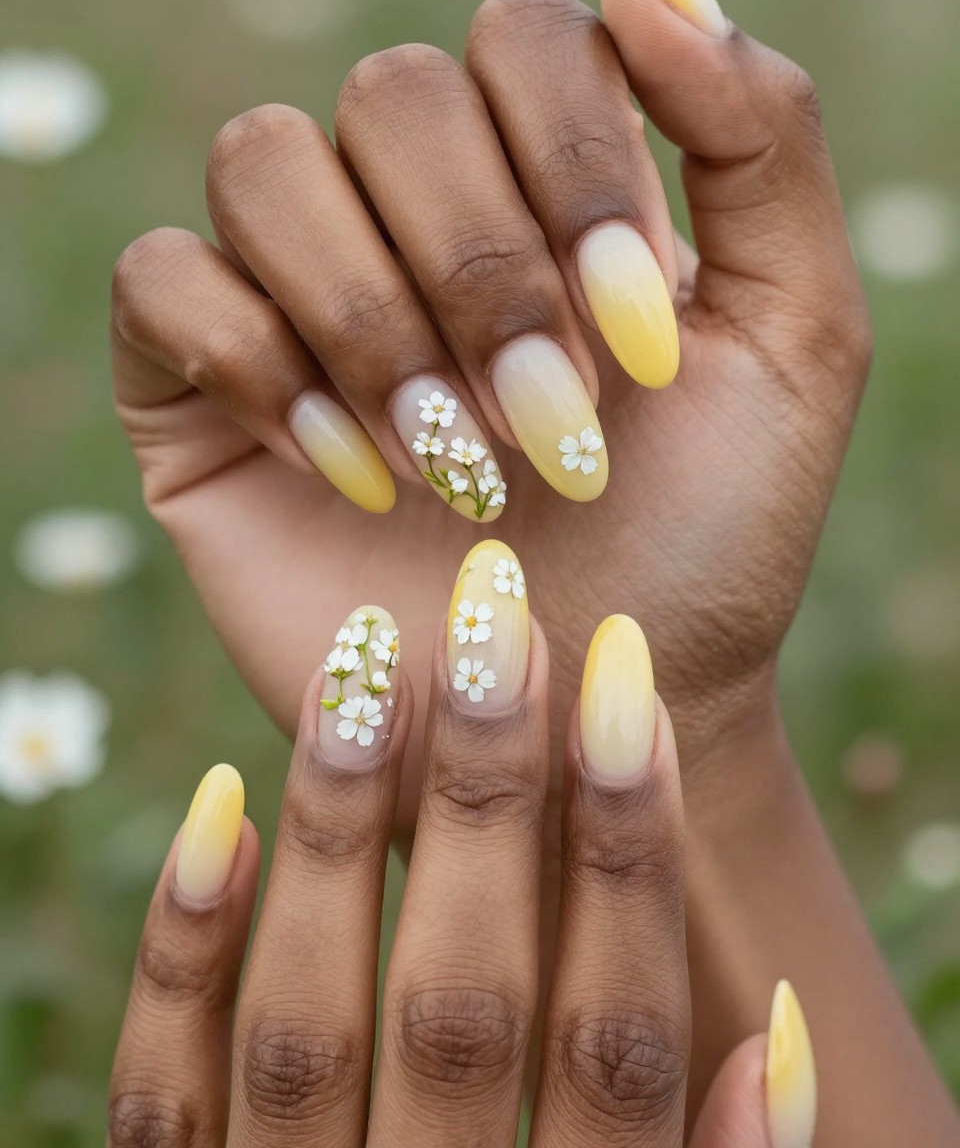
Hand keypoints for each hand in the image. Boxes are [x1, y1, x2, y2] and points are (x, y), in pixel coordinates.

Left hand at [108, 593, 813, 1145]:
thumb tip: (789, 1036)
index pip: (616, 1046)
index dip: (629, 856)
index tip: (626, 681)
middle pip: (464, 1008)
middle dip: (488, 802)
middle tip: (493, 620)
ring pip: (307, 1028)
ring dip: (342, 838)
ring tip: (368, 668)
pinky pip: (161, 1095)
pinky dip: (184, 951)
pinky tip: (221, 803)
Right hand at [111, 0, 869, 792]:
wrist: (601, 701)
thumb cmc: (709, 534)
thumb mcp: (797, 336)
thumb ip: (760, 135)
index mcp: (543, 177)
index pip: (521, 40)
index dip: (579, 167)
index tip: (643, 337)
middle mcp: (408, 211)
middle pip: (393, 95)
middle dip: (487, 272)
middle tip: (556, 432)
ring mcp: (292, 289)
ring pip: (266, 165)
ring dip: (378, 322)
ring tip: (456, 467)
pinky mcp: (193, 383)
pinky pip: (162, 283)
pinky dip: (261, 366)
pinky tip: (356, 476)